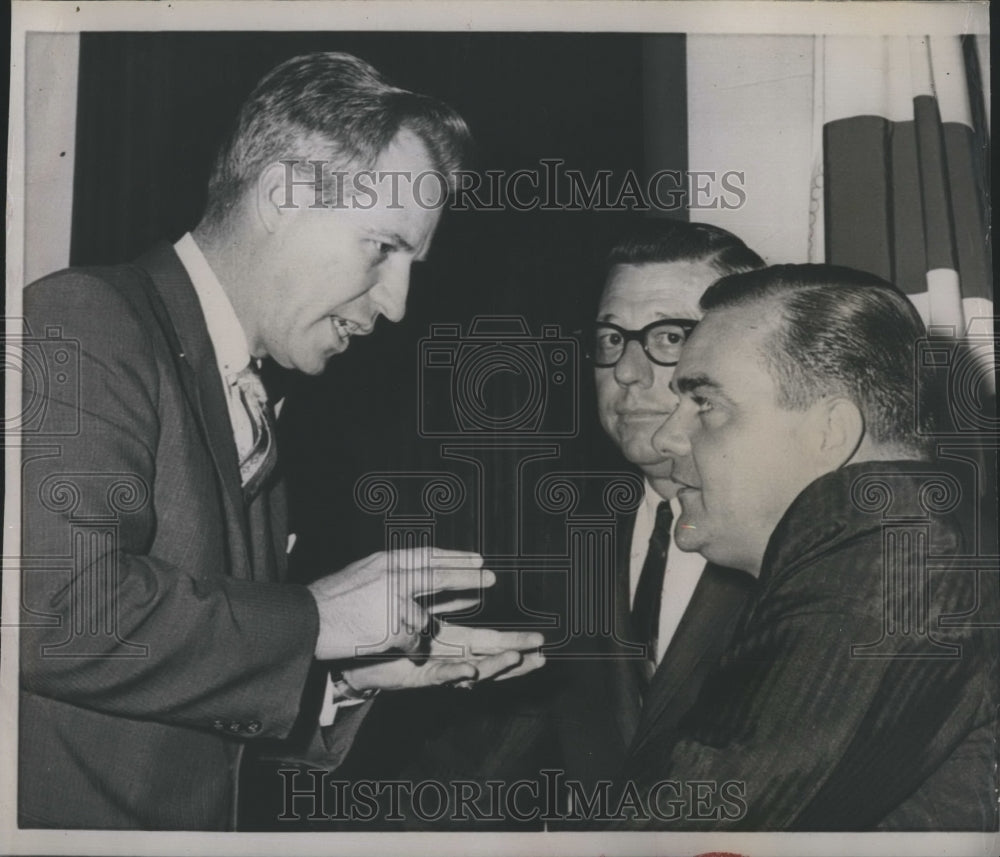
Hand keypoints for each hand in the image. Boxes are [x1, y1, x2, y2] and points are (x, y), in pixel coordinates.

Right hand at [307, 547, 492, 660]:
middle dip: (466, 578)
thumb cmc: (327, 601)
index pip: (428, 556)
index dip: (455, 558)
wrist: (304, 621)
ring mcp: (393, 605)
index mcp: (385, 562)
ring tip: (406, 633)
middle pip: (438, 576)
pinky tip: (396, 649)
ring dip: (421, 629)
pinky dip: (407, 649)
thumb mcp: (360, 573)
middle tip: (490, 578)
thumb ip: (388, 572)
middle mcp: (392, 579)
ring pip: (423, 620)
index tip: (477, 559)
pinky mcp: (391, 630)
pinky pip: (411, 643)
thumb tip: (411, 571)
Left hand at [339, 622, 545, 692]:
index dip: (515, 643)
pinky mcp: (414, 678)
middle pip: (487, 656)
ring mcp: (432, 669)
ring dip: (494, 665)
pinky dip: (454, 674)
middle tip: (543, 654)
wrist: (347, 655)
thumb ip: (446, 605)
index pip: (489, 643)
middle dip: (517, 654)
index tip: (540, 643)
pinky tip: (470, 671)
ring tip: (517, 658)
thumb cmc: (382, 638)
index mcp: (449, 642)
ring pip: (470, 667)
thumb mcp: (418, 616)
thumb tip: (471, 591)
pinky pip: (437, 676)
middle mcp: (445, 657)